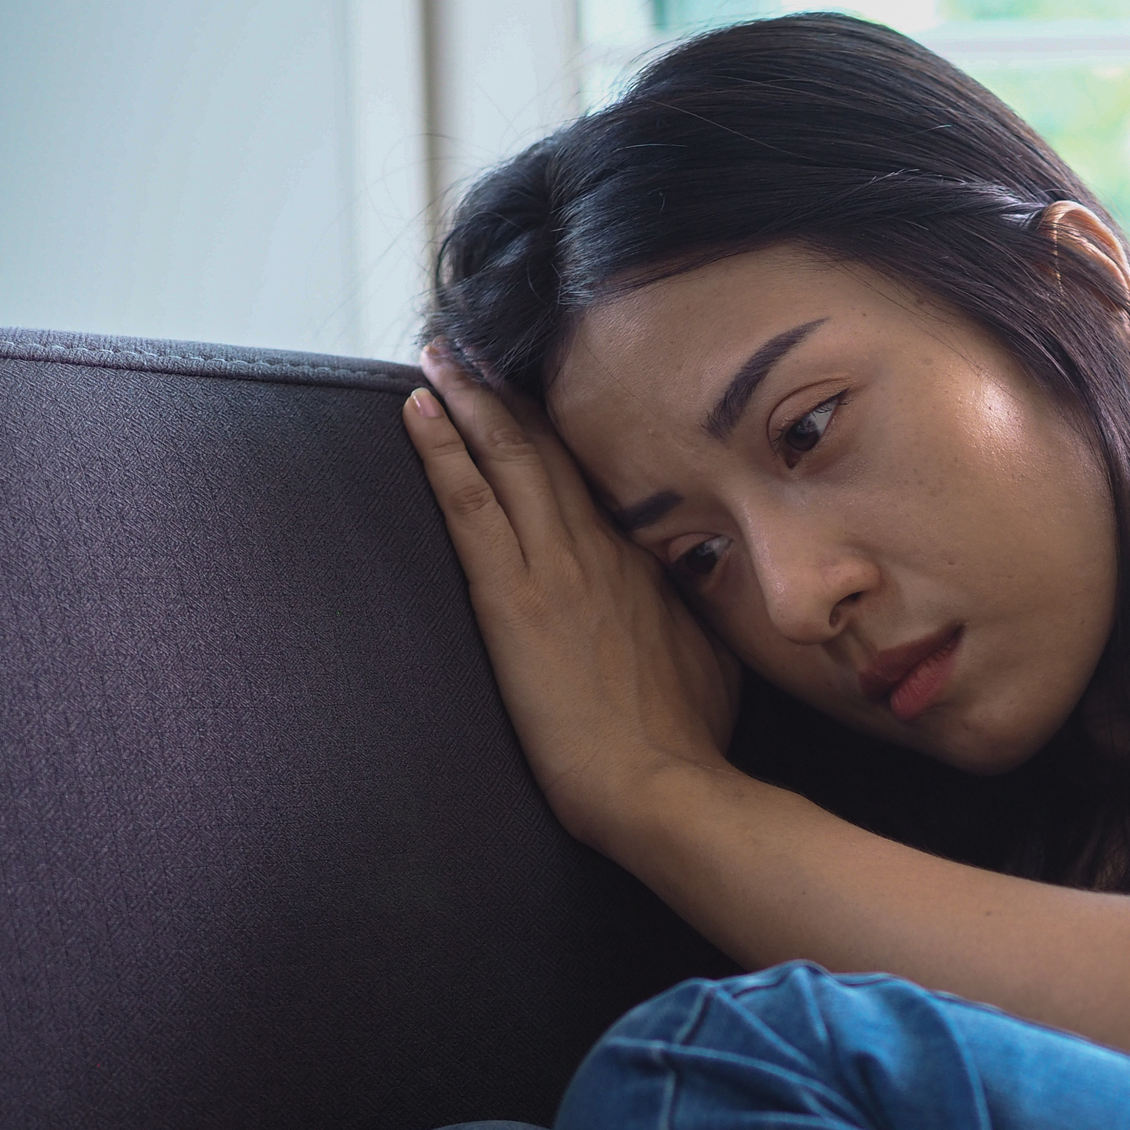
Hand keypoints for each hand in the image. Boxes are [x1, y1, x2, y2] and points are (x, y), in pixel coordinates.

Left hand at [404, 344, 739, 846]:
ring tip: (440, 354)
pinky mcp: (513, 598)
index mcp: (647, 564)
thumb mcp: (710, 661)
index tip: (541, 390)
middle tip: (476, 344)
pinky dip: (443, 450)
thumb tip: (690, 597)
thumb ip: (689, 616)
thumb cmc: (687, 740)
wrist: (664, 785)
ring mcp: (558, 567)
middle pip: (550, 450)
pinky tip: (419, 409)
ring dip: (471, 400)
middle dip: (510, 392)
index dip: (564, 430)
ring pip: (509, 459)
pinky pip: (470, 504)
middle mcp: (603, 549)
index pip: (598, 479)